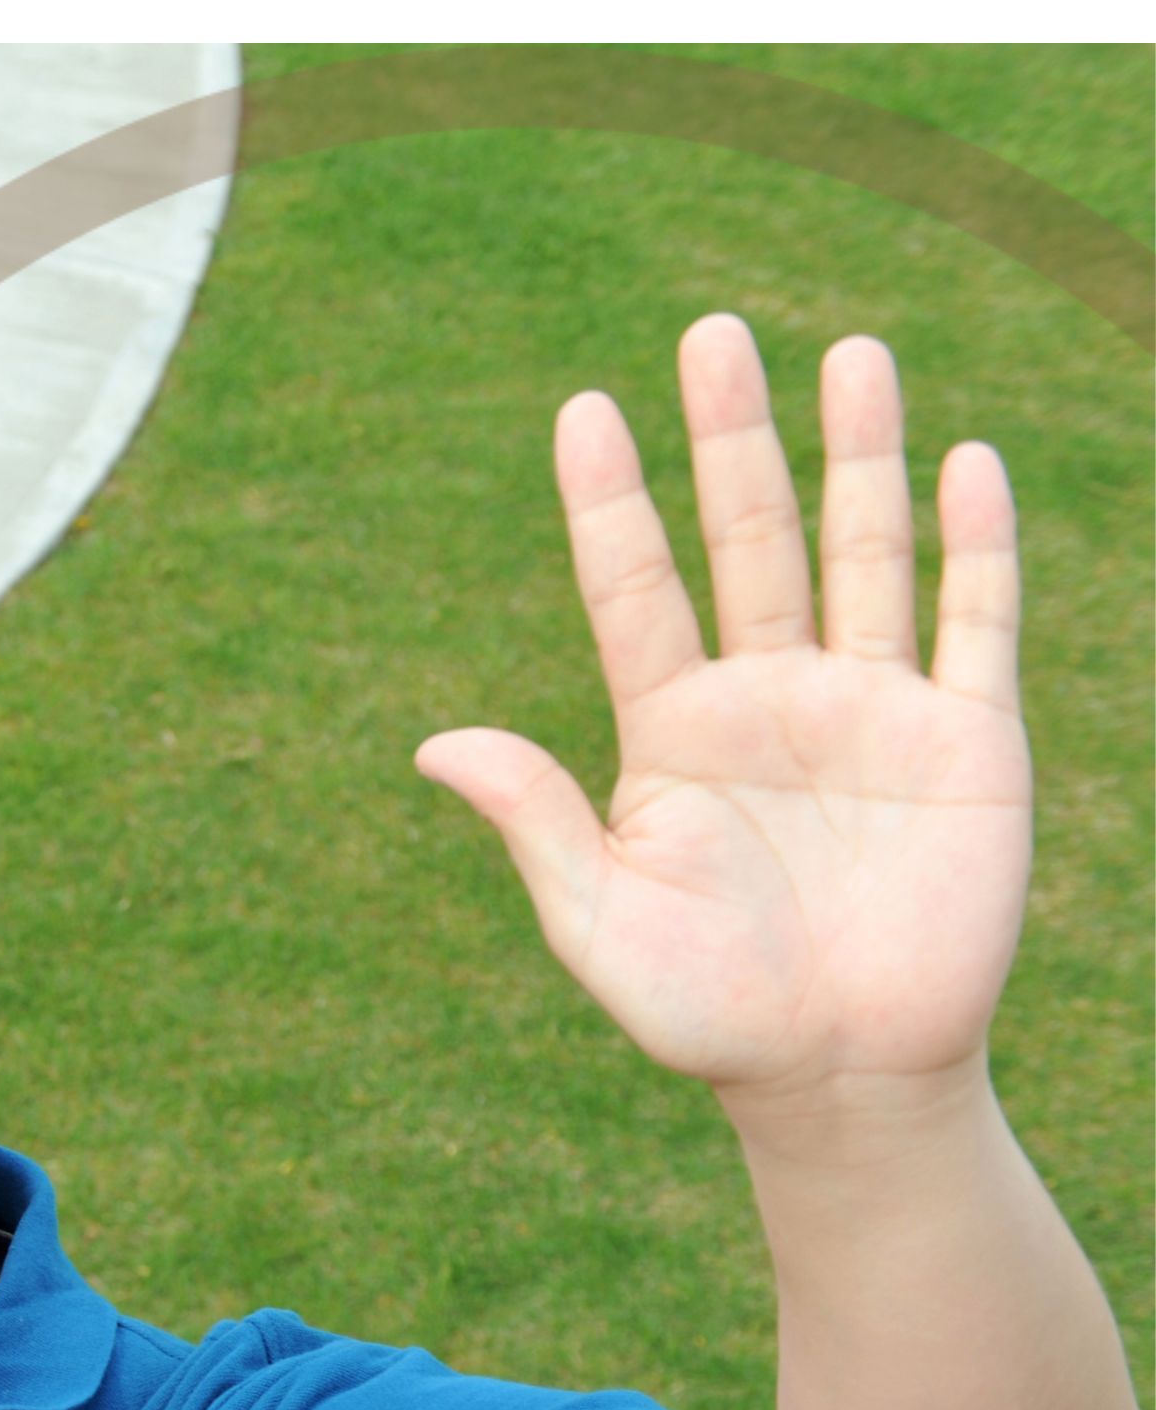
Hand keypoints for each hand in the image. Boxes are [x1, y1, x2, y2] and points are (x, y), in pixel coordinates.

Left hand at [416, 320, 1032, 1117]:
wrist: (840, 1077)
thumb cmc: (707, 1012)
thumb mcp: (600, 921)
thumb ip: (536, 823)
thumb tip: (434, 744)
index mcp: (674, 730)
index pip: (636, 588)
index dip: (611, 502)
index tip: (583, 410)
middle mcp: (771, 696)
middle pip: (749, 537)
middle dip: (734, 437)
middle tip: (714, 332)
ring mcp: (873, 707)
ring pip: (864, 552)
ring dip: (859, 455)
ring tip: (851, 353)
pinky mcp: (969, 739)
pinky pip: (975, 621)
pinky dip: (975, 543)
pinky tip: (961, 463)